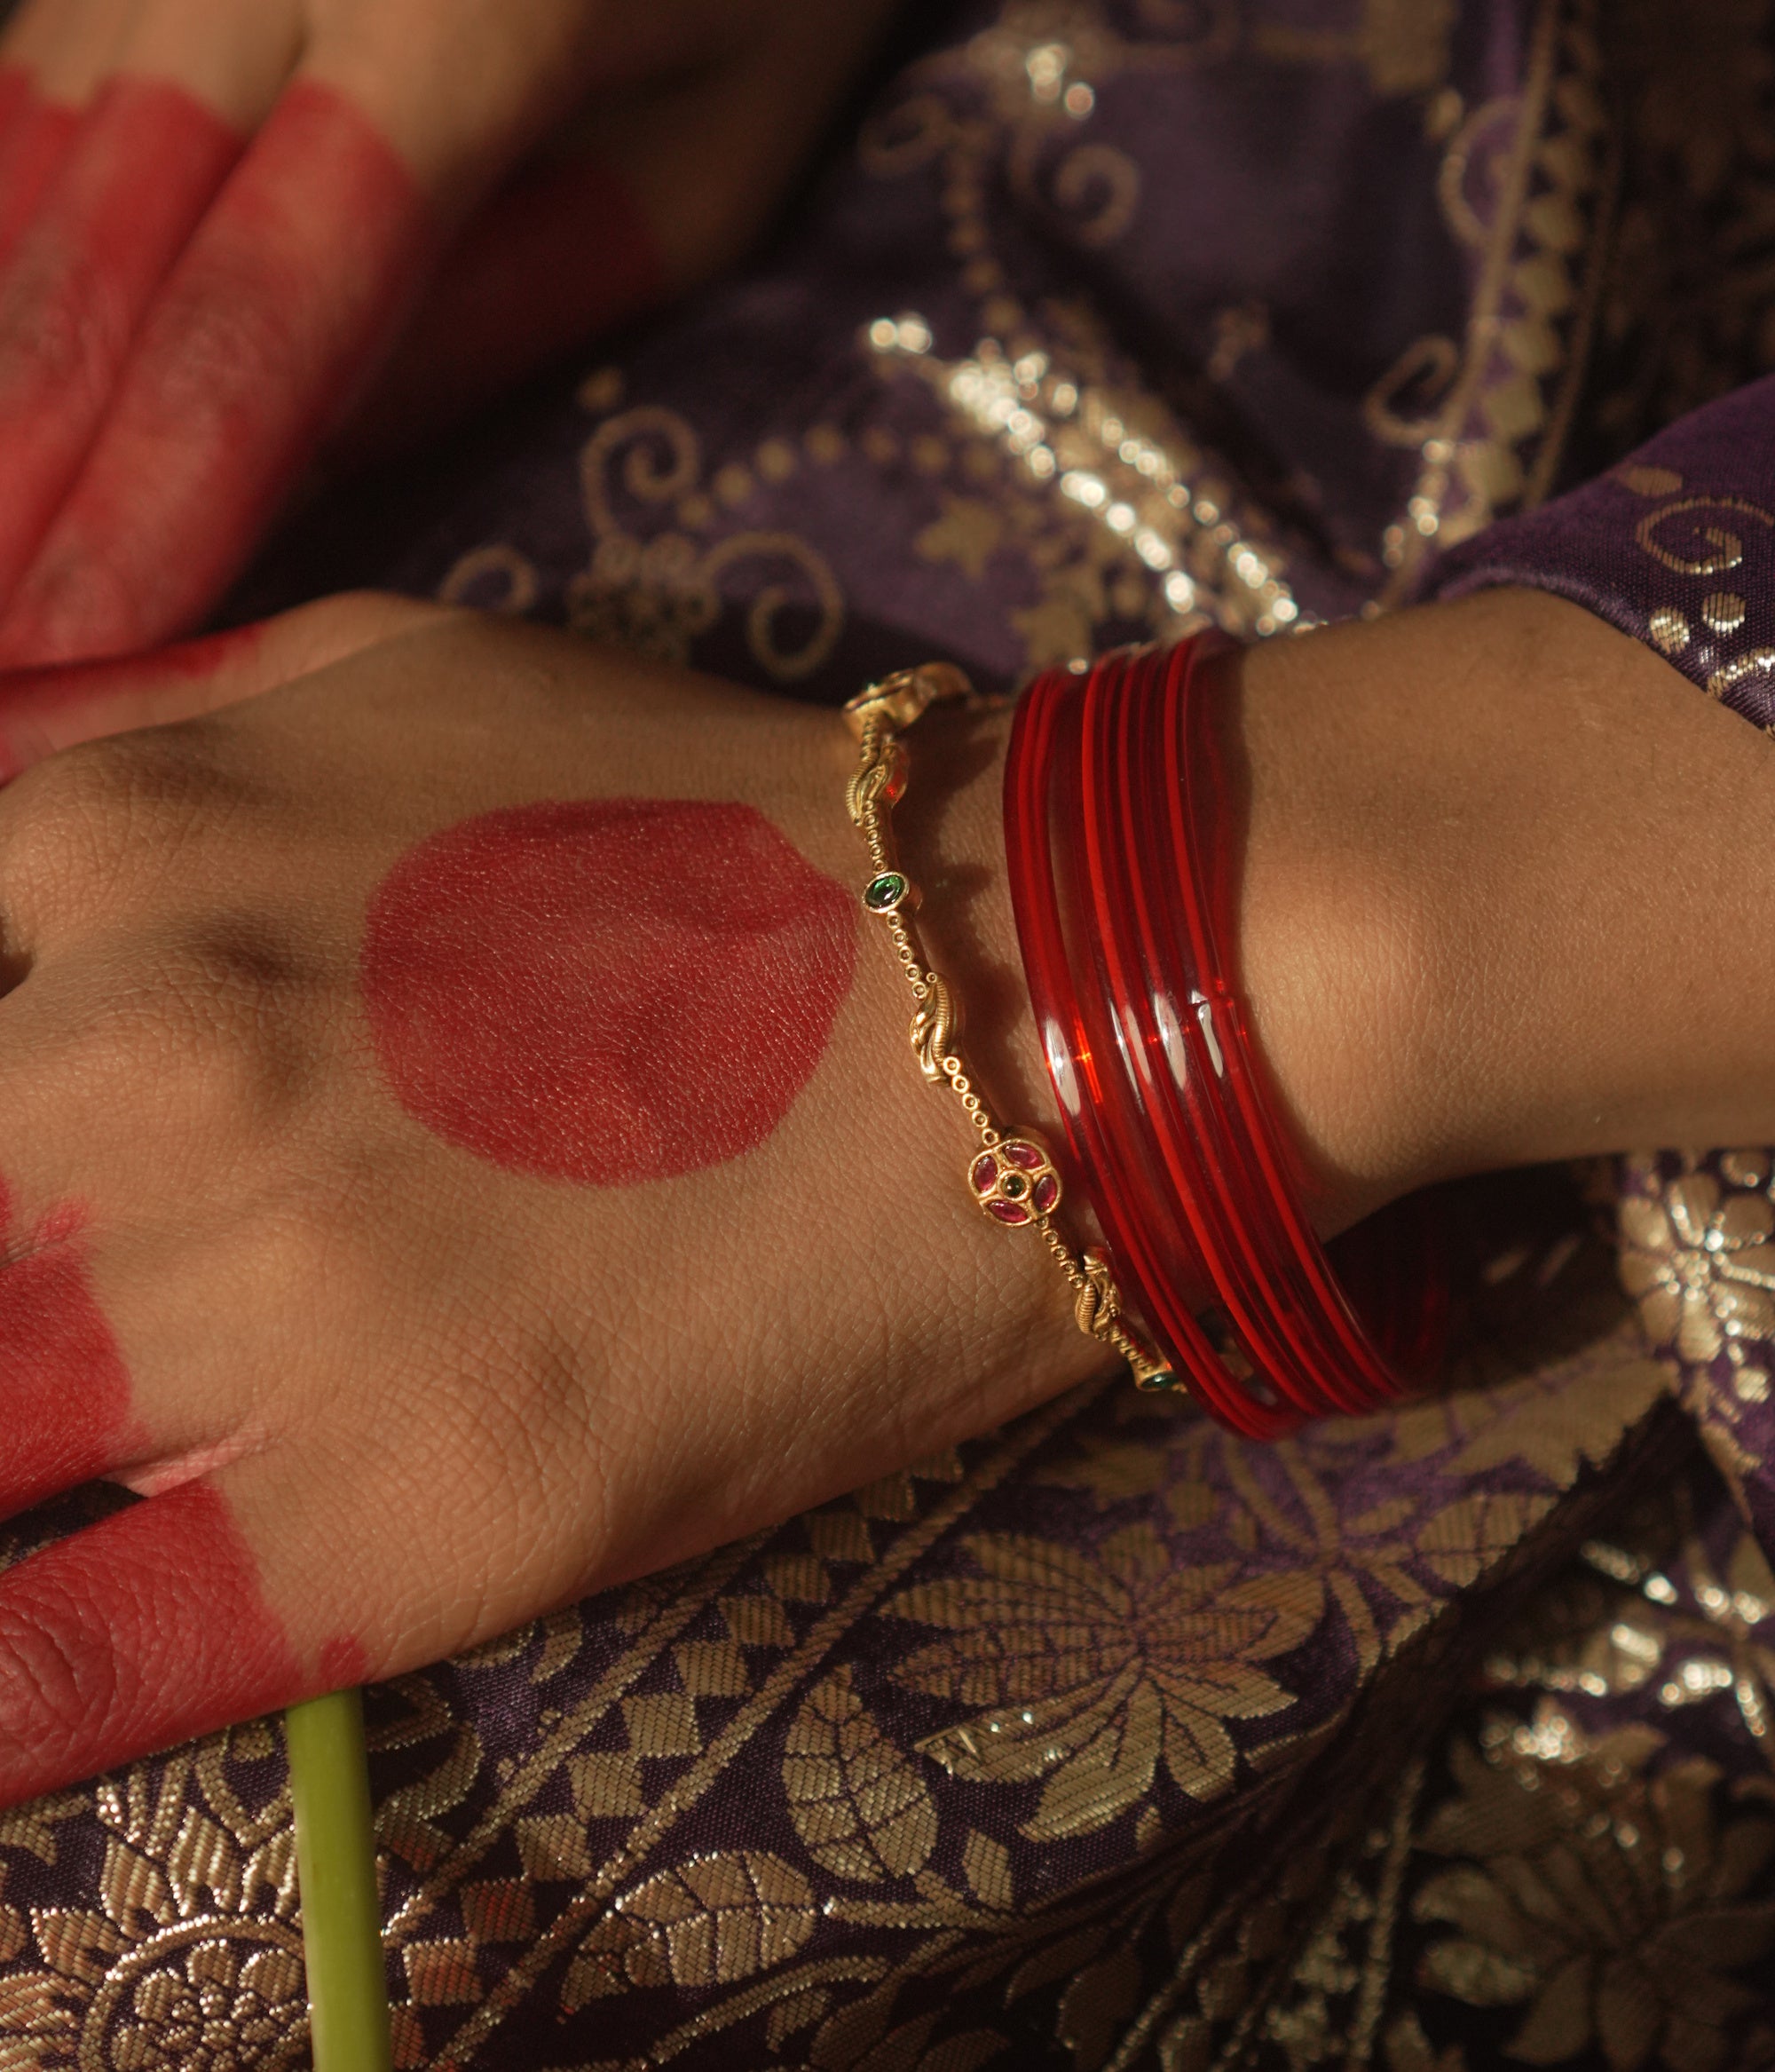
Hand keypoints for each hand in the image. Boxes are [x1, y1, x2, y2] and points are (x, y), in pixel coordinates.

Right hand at [0, 0, 899, 666]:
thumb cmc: (753, 1)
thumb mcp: (695, 180)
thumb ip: (499, 314)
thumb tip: (295, 464)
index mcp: (463, 8)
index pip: (271, 306)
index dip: (161, 496)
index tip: (80, 650)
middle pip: (109, 244)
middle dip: (25, 468)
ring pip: (40, 160)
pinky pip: (41, 89)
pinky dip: (8, 246)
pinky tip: (5, 392)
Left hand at [0, 595, 1094, 1805]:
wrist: (1018, 995)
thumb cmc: (721, 826)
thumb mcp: (386, 676)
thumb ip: (135, 741)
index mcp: (116, 847)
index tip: (45, 1189)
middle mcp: (137, 1061)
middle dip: (16, 1275)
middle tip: (114, 1308)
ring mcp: (253, 1296)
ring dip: (18, 1447)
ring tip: (191, 1409)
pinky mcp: (387, 1515)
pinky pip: (65, 1664)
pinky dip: (5, 1707)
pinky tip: (3, 1717)